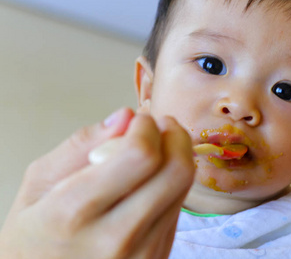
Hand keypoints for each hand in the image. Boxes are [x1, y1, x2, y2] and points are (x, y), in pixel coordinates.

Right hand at [0, 108, 194, 258]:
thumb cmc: (35, 232)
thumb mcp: (38, 183)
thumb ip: (81, 144)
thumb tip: (126, 116)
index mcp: (74, 212)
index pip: (139, 156)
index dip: (147, 127)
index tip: (139, 119)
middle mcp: (115, 237)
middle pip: (176, 171)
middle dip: (175, 135)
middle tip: (159, 126)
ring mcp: (142, 253)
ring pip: (184, 187)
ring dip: (178, 156)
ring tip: (155, 148)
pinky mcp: (158, 258)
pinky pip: (178, 208)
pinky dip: (172, 183)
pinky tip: (151, 178)